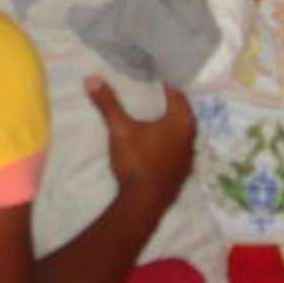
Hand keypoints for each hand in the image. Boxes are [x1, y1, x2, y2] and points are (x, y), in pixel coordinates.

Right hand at [87, 78, 193, 200]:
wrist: (143, 203)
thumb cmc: (137, 161)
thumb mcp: (120, 129)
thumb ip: (108, 104)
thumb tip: (92, 79)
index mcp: (182, 122)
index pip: (177, 94)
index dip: (163, 85)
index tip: (150, 79)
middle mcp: (191, 137)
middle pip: (180, 113)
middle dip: (166, 104)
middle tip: (148, 96)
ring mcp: (189, 158)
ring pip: (180, 133)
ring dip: (168, 125)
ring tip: (150, 119)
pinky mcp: (182, 173)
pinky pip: (177, 150)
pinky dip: (167, 144)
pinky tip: (154, 146)